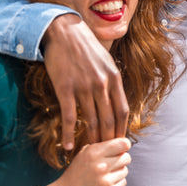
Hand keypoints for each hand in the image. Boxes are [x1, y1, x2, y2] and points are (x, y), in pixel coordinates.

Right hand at [0, 138, 131, 185]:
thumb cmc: (73, 172)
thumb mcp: (83, 153)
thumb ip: (100, 144)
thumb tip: (122, 136)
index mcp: (93, 153)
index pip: (122, 142)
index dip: (122, 143)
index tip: (119, 145)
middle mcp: (100, 166)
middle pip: (126, 156)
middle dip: (120, 157)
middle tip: (109, 161)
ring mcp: (105, 181)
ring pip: (125, 169)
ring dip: (118, 170)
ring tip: (104, 173)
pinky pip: (123, 182)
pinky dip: (117, 182)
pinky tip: (103, 183)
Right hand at [43, 14, 128, 149]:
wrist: (63, 32)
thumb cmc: (86, 47)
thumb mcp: (106, 61)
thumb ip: (112, 80)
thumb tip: (117, 99)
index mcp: (114, 77)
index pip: (123, 110)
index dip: (122, 128)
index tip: (120, 141)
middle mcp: (101, 84)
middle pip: (108, 119)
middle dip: (109, 138)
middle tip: (107, 153)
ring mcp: (83, 87)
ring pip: (91, 120)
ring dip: (91, 139)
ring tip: (91, 153)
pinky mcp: (65, 88)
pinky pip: (69, 116)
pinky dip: (70, 134)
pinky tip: (70, 146)